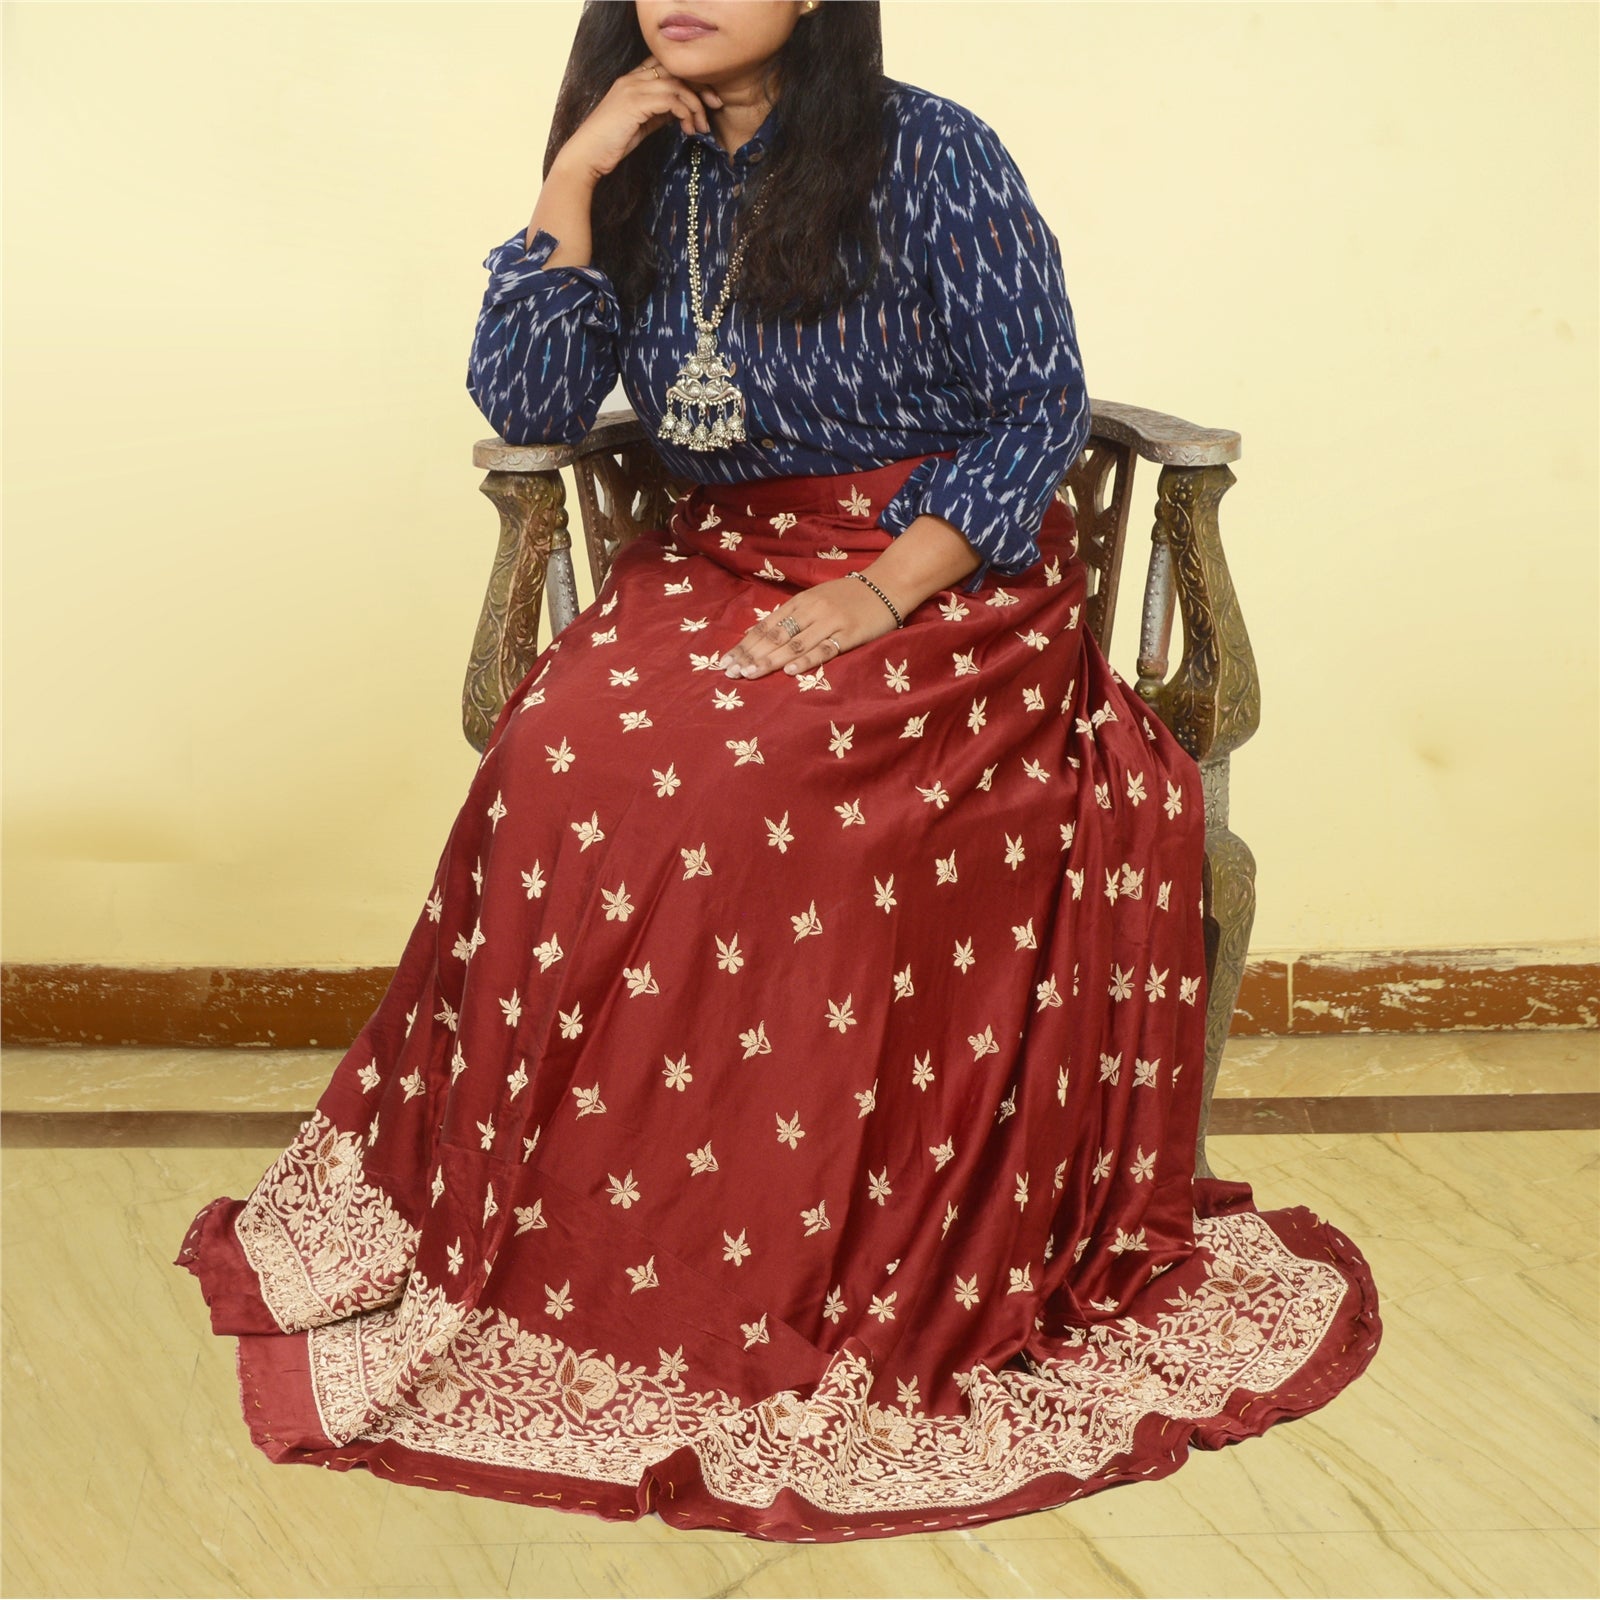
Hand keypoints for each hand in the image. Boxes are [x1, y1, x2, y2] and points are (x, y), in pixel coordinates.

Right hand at [555, 55, 723, 183]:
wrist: (586, 156)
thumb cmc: (611, 144)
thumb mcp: (641, 124)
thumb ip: (658, 112)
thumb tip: (681, 110)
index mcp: (632, 80)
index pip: (667, 66)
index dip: (690, 78)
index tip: (707, 99)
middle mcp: (632, 78)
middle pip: (676, 70)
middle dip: (701, 86)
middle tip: (716, 106)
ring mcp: (633, 88)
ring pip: (676, 84)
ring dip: (695, 105)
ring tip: (702, 126)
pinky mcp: (635, 103)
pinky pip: (671, 99)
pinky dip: (685, 113)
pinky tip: (689, 130)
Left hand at [721, 575, 907, 679]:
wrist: (887, 585)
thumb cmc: (849, 595)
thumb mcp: (817, 599)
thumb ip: (794, 615)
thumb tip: (763, 636)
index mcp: (800, 602)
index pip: (766, 626)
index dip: (745, 645)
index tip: (726, 661)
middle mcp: (811, 611)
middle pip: (775, 636)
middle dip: (751, 655)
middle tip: (731, 672)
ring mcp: (830, 622)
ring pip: (795, 644)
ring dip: (770, 660)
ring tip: (751, 674)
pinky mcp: (849, 634)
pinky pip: (825, 649)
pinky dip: (806, 660)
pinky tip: (789, 671)